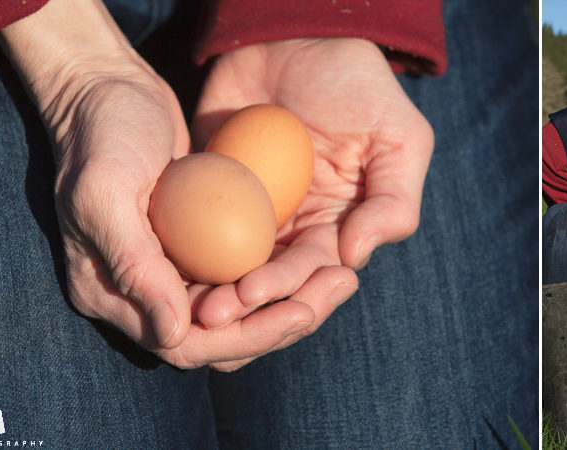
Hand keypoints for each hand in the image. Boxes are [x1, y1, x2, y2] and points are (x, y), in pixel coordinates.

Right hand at [0, 0, 348, 369]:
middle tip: (339, 288)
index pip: (188, 343)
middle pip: (224, 334)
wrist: (107, 89)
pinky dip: (281, 269)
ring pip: (241, 307)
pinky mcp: (198, 244)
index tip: (300, 311)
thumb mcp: (105, 192)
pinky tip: (325, 256)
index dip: (247, 336)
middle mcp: (144, 292)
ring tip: (343, 278)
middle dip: (282, 321)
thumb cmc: (101, 134)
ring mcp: (173, 269)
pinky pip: (245, 271)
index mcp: (111, 295)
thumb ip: (133, 264)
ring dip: (291, 299)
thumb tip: (173, 334)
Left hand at [189, 38, 433, 366]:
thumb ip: (394, 200)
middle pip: (269, 281)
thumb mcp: (399, 139)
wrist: (300, 35)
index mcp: (339, 226)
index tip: (258, 294)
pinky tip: (166, 262)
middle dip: (244, 301)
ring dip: (212, 288)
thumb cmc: (361, 86)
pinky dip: (186, 249)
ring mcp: (251, 212)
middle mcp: (295, 229)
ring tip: (188, 300)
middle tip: (213, 310)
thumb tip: (356, 257)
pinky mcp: (214, 189)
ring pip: (230, 266)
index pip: (317, 273)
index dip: (291, 290)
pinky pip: (198, 225)